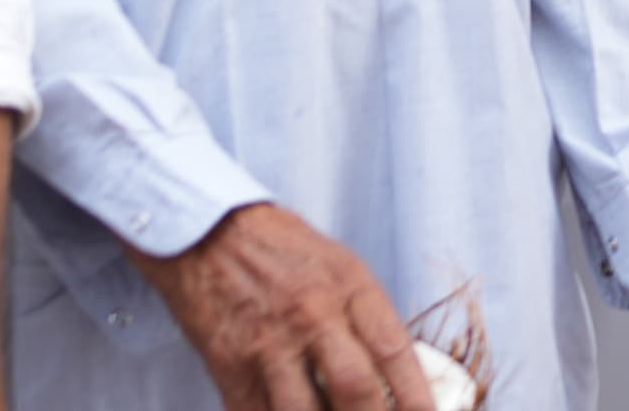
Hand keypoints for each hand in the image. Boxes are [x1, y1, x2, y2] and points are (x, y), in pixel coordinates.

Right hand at [129, 203, 430, 410]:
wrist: (212, 235)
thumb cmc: (285, 251)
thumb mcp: (343, 269)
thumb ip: (369, 320)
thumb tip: (397, 377)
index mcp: (349, 288)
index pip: (395, 351)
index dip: (417, 396)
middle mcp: (313, 318)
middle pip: (355, 389)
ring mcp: (268, 347)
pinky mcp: (229, 369)